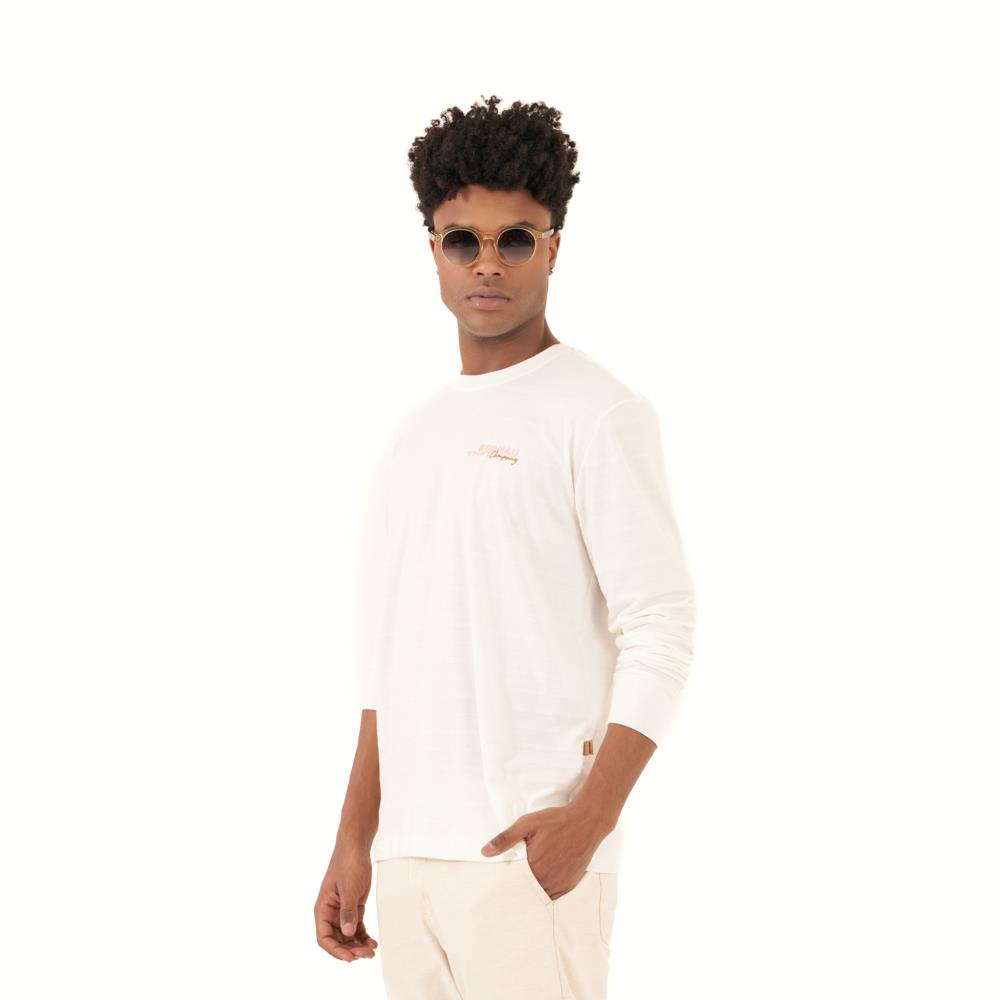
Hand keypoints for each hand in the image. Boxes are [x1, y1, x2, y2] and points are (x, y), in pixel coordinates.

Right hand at [314, 846, 378, 961]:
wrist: (356, 848)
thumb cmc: (348, 864)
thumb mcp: (349, 888)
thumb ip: (348, 912)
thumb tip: (348, 933)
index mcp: (322, 909)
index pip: (324, 938)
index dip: (336, 950)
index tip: (350, 957)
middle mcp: (330, 914)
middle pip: (337, 940)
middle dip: (350, 949)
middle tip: (366, 954)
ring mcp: (341, 912)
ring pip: (347, 936)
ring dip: (358, 946)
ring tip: (371, 952)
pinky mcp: (353, 908)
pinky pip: (356, 928)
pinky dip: (363, 936)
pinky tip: (373, 943)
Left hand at [480, 804, 605, 899]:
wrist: (586, 822)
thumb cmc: (556, 821)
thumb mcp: (527, 824)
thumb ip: (506, 839)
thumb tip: (484, 852)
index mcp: (533, 867)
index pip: (513, 884)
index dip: (506, 884)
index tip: (499, 885)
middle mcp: (547, 880)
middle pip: (526, 892)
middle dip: (518, 890)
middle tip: (509, 890)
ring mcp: (560, 884)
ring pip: (540, 896)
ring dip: (532, 892)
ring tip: (524, 887)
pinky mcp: (570, 883)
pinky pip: (554, 896)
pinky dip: (546, 893)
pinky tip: (541, 886)